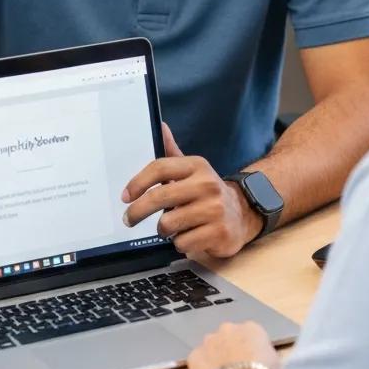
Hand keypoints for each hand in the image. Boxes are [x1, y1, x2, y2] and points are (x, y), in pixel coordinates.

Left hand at [122, 124, 263, 258]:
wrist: (243, 213)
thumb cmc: (207, 192)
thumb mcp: (193, 170)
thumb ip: (172, 152)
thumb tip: (160, 126)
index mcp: (197, 166)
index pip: (160, 167)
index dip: (138, 182)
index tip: (125, 196)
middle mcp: (207, 185)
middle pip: (160, 197)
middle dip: (137, 211)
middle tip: (128, 219)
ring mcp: (214, 209)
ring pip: (168, 224)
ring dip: (164, 230)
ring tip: (172, 227)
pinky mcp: (218, 233)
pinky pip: (182, 242)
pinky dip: (180, 243)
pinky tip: (189, 236)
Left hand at [187, 320, 280, 368]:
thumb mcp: (276, 365)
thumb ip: (266, 358)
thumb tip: (265, 364)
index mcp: (252, 328)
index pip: (251, 334)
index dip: (251, 350)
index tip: (253, 363)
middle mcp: (229, 328)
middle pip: (229, 336)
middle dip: (231, 349)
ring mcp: (209, 340)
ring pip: (211, 346)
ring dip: (215, 356)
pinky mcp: (195, 355)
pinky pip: (198, 359)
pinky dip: (201, 367)